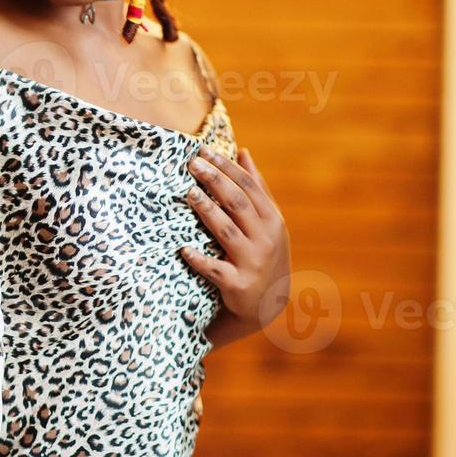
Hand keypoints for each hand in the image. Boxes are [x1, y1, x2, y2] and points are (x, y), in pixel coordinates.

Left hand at [179, 146, 291, 329]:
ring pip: (226, 232)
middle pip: (237, 204)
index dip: (226, 167)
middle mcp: (265, 238)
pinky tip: (183, 249)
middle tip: (192, 164)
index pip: (248, 186)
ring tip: (188, 194)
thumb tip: (243, 151)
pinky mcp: (238, 284)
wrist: (266, 305)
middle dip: (214, 181)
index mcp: (272, 219)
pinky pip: (215, 269)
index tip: (203, 151)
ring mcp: (252, 262)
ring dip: (207, 211)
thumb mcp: (267, 221)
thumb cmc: (263, 252)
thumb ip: (256, 187)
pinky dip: (200, 259)